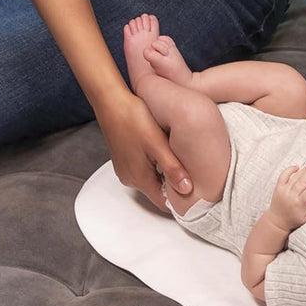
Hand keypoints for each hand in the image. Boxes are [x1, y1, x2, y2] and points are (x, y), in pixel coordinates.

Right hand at [98, 91, 189, 212]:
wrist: (111, 102)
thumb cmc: (132, 119)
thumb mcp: (157, 144)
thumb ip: (172, 168)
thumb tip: (187, 189)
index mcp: (139, 178)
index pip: (163, 203)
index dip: (180, 201)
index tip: (194, 192)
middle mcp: (130, 178)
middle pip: (157, 191)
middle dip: (173, 185)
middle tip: (190, 171)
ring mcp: (125, 169)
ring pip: (151, 179)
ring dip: (164, 173)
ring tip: (177, 158)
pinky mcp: (123, 159)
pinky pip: (143, 169)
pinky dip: (154, 165)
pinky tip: (161, 150)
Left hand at [268, 163, 305, 230]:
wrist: (277, 221)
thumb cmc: (295, 219)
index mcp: (300, 204)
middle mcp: (291, 196)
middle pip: (303, 181)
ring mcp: (284, 191)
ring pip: (295, 177)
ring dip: (304, 169)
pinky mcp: (278, 187)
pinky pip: (283, 175)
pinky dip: (289, 170)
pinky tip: (297, 167)